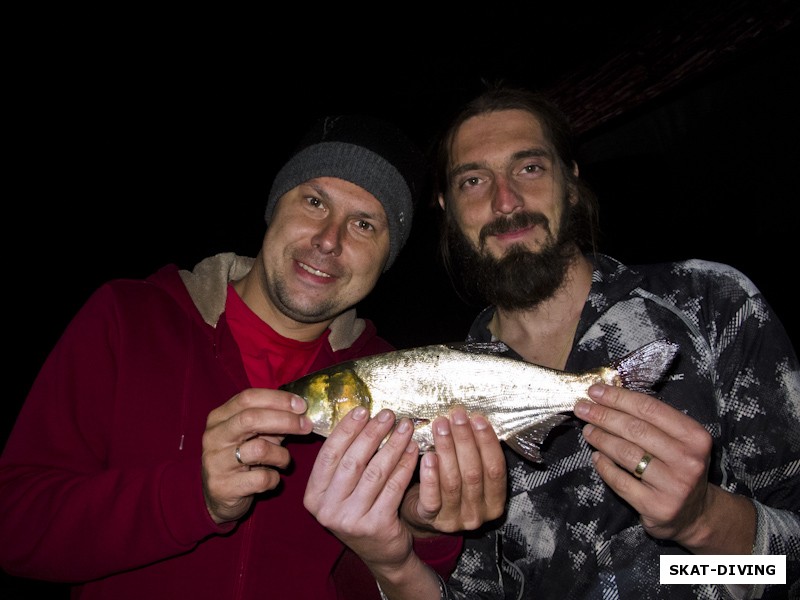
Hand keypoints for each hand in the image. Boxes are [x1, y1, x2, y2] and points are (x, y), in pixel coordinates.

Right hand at [202, 388, 311, 523]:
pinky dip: (275, 478)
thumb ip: (272, 420)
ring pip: (259, 449)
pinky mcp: (223, 487)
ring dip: (281, 455)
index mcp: (219, 417)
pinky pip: (261, 478)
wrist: (219, 496)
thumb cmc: (242, 459)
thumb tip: (301, 409)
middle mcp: (213, 436)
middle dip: (285, 420)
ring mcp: (215, 462)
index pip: (248, 398)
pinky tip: (273, 478)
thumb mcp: (254, 435)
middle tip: (306, 426)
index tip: (302, 405)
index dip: (277, 399)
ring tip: (284, 461)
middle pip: (251, 418)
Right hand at [305, 407, 420, 569]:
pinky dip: (405, 464)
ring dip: (393, 445)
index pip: (328, 455)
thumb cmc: (361, 511)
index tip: (363, 410)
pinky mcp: (376, 526)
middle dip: (373, 433)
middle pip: (352, 461)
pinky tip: (414, 450)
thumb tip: (359, 417)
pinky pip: (394, 487)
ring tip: (405, 427)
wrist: (381, 553)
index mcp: (314, 496)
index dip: (346, 430)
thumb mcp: (342, 490)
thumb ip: (344, 462)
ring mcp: (350, 520)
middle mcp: (327, 510)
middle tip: (389, 414)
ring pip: (376, 472)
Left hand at [401, 406, 506, 534]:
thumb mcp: (468, 473)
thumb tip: (473, 420)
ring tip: (440, 426)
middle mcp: (478, 514)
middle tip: (457, 416)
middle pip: (473, 473)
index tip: (478, 418)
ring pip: (452, 481)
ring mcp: (454, 519)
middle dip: (465, 440)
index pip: (496, 469)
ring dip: (446, 449)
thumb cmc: (450, 484)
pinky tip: (428, 456)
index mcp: (494, 501)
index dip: (488, 443)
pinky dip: (430, 476)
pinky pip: (431, 497)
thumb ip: (475, 455)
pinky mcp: (430, 519)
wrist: (421, 514)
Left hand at [576, 384, 721, 548]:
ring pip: (626, 454)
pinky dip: (604, 466)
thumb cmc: (679, 467)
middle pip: (635, 430)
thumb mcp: (679, 441)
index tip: (595, 391)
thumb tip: (608, 398)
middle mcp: (688, 460)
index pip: (650, 409)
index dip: (619, 397)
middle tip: (582, 408)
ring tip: (587, 430)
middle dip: (603, 415)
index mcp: (695, 437)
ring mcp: (673, 486)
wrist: (694, 513)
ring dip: (601, 438)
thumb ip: (652, 421)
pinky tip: (596, 456)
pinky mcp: (656, 506)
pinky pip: (620, 481)